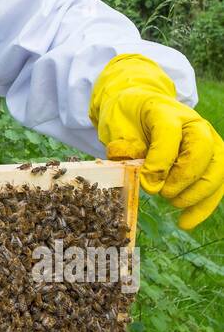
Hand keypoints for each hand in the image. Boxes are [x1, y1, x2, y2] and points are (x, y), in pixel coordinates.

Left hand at [89, 53, 223, 230]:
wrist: (141, 109)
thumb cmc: (129, 118)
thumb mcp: (117, 127)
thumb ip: (125, 148)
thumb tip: (141, 176)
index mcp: (165, 111)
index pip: (169, 133)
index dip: (160, 160)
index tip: (146, 182)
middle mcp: (193, 124)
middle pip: (202, 150)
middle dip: (182, 178)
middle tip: (162, 193)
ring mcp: (208, 141)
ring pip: (217, 170)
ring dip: (196, 194)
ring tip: (172, 204)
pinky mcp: (212, 160)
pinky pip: (216, 185)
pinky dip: (202, 206)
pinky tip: (186, 222)